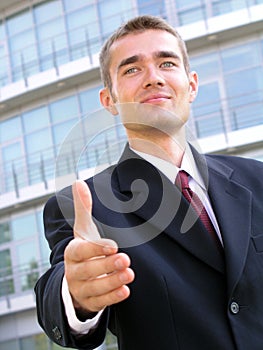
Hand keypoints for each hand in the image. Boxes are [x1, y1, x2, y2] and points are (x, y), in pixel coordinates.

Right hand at [64, 180, 134, 314]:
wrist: (77, 278)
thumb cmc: (83, 250)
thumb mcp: (83, 230)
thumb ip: (83, 208)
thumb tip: (78, 182)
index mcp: (72, 252)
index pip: (80, 251)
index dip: (95, 248)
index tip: (113, 245)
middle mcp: (74, 271)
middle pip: (88, 270)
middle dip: (106, 265)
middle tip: (125, 258)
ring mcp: (81, 288)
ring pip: (95, 287)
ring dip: (112, 281)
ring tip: (129, 273)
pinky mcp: (90, 301)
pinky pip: (100, 302)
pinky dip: (113, 296)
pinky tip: (126, 290)